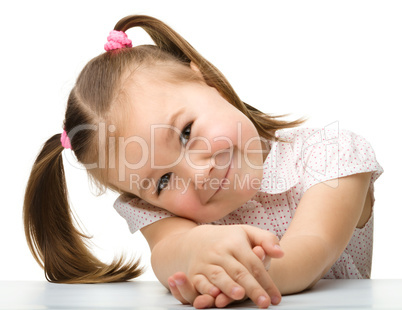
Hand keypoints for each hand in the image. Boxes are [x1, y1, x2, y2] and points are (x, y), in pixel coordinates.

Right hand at [167, 225, 283, 307]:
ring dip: (228, 286)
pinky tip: (215, 294)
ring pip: (218, 276)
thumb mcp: (246, 232)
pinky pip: (200, 282)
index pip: (254, 264)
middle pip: (239, 272)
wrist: (194, 240)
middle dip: (252, 288)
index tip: (276, 298)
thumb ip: (266, 239)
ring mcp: (206, 262)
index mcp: (235, 242)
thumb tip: (280, 253)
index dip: (266, 281)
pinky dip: (206, 288)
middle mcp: (220, 252)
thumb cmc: (226, 239)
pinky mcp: (194, 273)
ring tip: (240, 295)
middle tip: (264, 302)